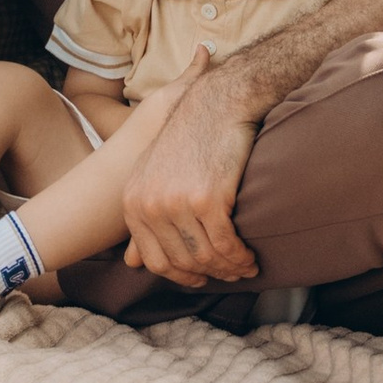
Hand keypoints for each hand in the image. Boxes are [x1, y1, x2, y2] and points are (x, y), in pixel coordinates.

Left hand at [117, 53, 260, 288]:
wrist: (215, 105)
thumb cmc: (188, 139)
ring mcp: (176, 203)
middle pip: (182, 262)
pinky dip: (240, 257)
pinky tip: (250, 257)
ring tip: (245, 267)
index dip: (180, 276)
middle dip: (209, 275)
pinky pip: (225, 245)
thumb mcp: (152, 175)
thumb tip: (131, 264)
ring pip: (205, 257)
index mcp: (133, 202)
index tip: (200, 278)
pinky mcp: (207, 199)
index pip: (154, 260)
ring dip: (229, 268)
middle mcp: (150, 205)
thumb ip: (142, 219)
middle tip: (230, 274)